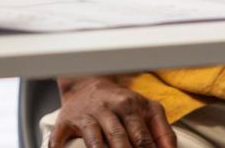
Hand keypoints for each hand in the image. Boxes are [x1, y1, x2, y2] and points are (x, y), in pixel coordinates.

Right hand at [49, 76, 175, 147]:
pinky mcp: (66, 121)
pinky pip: (60, 137)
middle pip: (121, 141)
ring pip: (96, 141)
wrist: (88, 83)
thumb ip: (163, 132)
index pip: (144, 139)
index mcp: (131, 107)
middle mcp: (109, 109)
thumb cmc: (121, 102)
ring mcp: (87, 116)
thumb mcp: (147, 110)